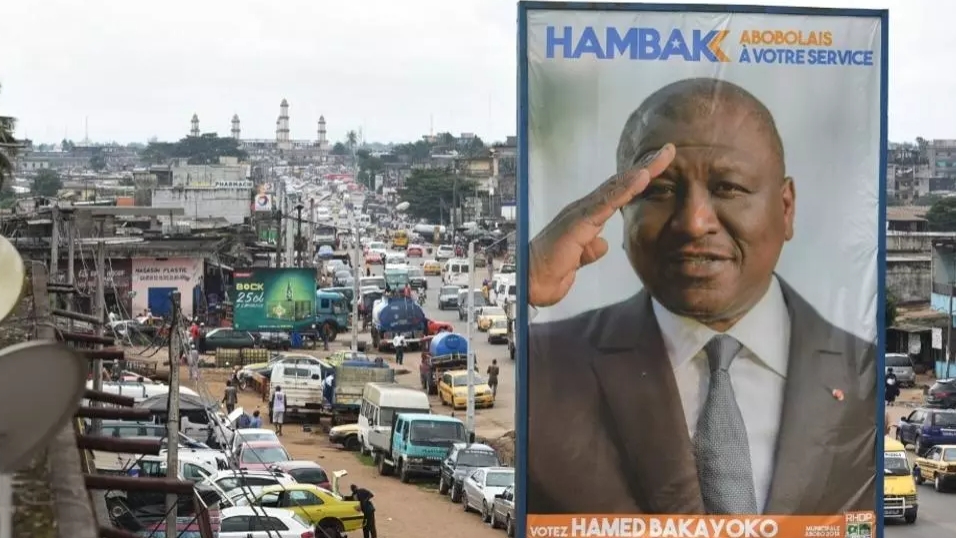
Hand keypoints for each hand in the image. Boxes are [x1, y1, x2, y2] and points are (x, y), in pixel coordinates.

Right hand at [528, 144, 675, 307]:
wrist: (528, 282)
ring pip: (616, 187)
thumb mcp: (576, 262)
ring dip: (641, 171)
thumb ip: (589, 250)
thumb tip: (602, 244)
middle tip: (669, 151)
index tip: (659, 168)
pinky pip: (607, 202)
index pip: (617, 194)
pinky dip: (626, 188)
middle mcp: (583, 210)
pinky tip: (642, 177)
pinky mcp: (579, 222)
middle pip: (620, 184)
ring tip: (662, 157)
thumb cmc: (548, 273)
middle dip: (646, 167)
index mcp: (585, 218)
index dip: (639, 181)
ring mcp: (581, 213)